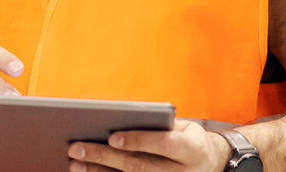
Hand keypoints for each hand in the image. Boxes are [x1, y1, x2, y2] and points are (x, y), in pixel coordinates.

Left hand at [67, 120, 231, 171]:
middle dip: (105, 157)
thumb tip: (115, 119)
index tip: (112, 137)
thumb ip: (156, 125)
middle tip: (77, 148)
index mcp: (192, 149)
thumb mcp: (182, 127)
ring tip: (76, 164)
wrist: (210, 163)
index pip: (164, 145)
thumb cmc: (187, 139)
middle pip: (140, 166)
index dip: (139, 141)